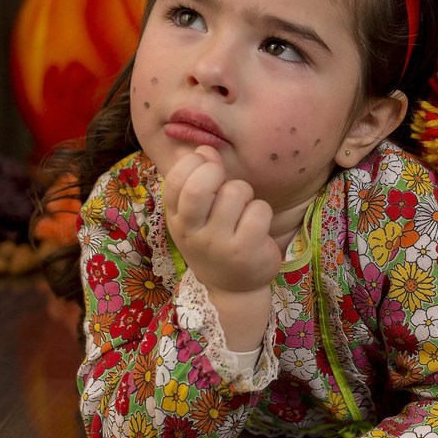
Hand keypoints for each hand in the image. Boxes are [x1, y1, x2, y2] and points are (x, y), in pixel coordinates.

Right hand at [162, 147, 280, 294]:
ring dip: (245, 193)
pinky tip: (257, 226)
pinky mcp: (246, 251)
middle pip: (200, 186)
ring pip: (236, 191)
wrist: (232, 288)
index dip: (193, 163)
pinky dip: (261, 211)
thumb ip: (200, 178)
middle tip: (224, 182)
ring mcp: (218, 244)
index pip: (175, 179)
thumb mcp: (198, 213)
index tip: (207, 165)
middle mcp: (192, 232)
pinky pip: (259, 210)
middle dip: (216, 172)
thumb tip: (206, 149)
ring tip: (243, 210)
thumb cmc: (215, 240)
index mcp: (176, 218)